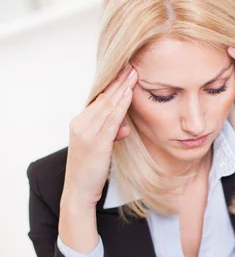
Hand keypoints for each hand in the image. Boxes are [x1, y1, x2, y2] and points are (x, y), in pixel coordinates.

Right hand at [61, 64, 137, 209]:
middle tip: (131, 64)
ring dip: (122, 88)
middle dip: (118, 81)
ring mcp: (87, 133)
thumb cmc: (90, 172)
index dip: (112, 85)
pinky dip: (120, 106)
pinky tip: (128, 95)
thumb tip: (123, 127)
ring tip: (133, 74)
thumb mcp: (101, 150)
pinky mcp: (96, 143)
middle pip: (103, 98)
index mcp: (79, 123)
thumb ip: (111, 134)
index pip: (98, 100)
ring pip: (107, 106)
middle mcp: (80, 124)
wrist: (79, 191)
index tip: (124, 71)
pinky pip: (111, 120)